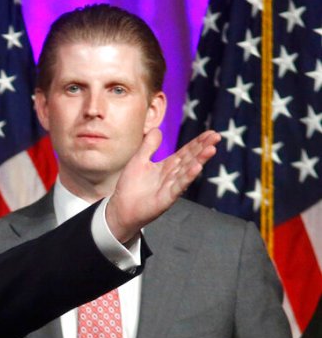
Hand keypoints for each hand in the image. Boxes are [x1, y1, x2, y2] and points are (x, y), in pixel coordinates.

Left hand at [106, 129, 220, 242]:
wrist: (121, 208)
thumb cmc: (130, 186)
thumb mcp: (138, 160)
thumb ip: (148, 146)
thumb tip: (156, 129)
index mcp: (168, 166)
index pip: (186, 151)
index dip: (198, 142)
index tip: (211, 133)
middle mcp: (173, 175)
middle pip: (191, 159)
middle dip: (203, 147)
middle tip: (217, 137)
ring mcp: (171, 187)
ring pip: (188, 171)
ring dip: (200, 160)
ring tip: (212, 149)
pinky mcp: (166, 198)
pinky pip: (179, 186)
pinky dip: (188, 176)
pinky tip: (197, 167)